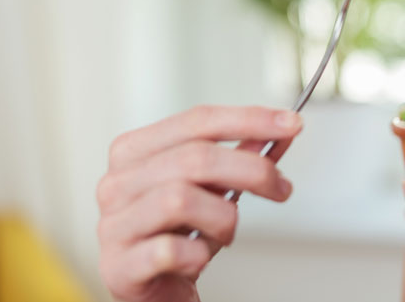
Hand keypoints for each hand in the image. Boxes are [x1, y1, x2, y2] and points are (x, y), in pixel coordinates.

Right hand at [96, 105, 303, 301]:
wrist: (156, 292)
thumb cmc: (180, 235)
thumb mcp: (213, 189)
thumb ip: (242, 157)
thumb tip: (280, 130)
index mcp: (135, 151)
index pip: (198, 120)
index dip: (249, 119)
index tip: (290, 123)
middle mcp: (116, 183)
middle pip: (195, 157)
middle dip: (252, 170)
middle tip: (280, 187)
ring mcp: (113, 225)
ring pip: (180, 199)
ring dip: (223, 217)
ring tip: (228, 231)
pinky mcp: (118, 266)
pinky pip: (168, 250)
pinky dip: (198, 254)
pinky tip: (199, 258)